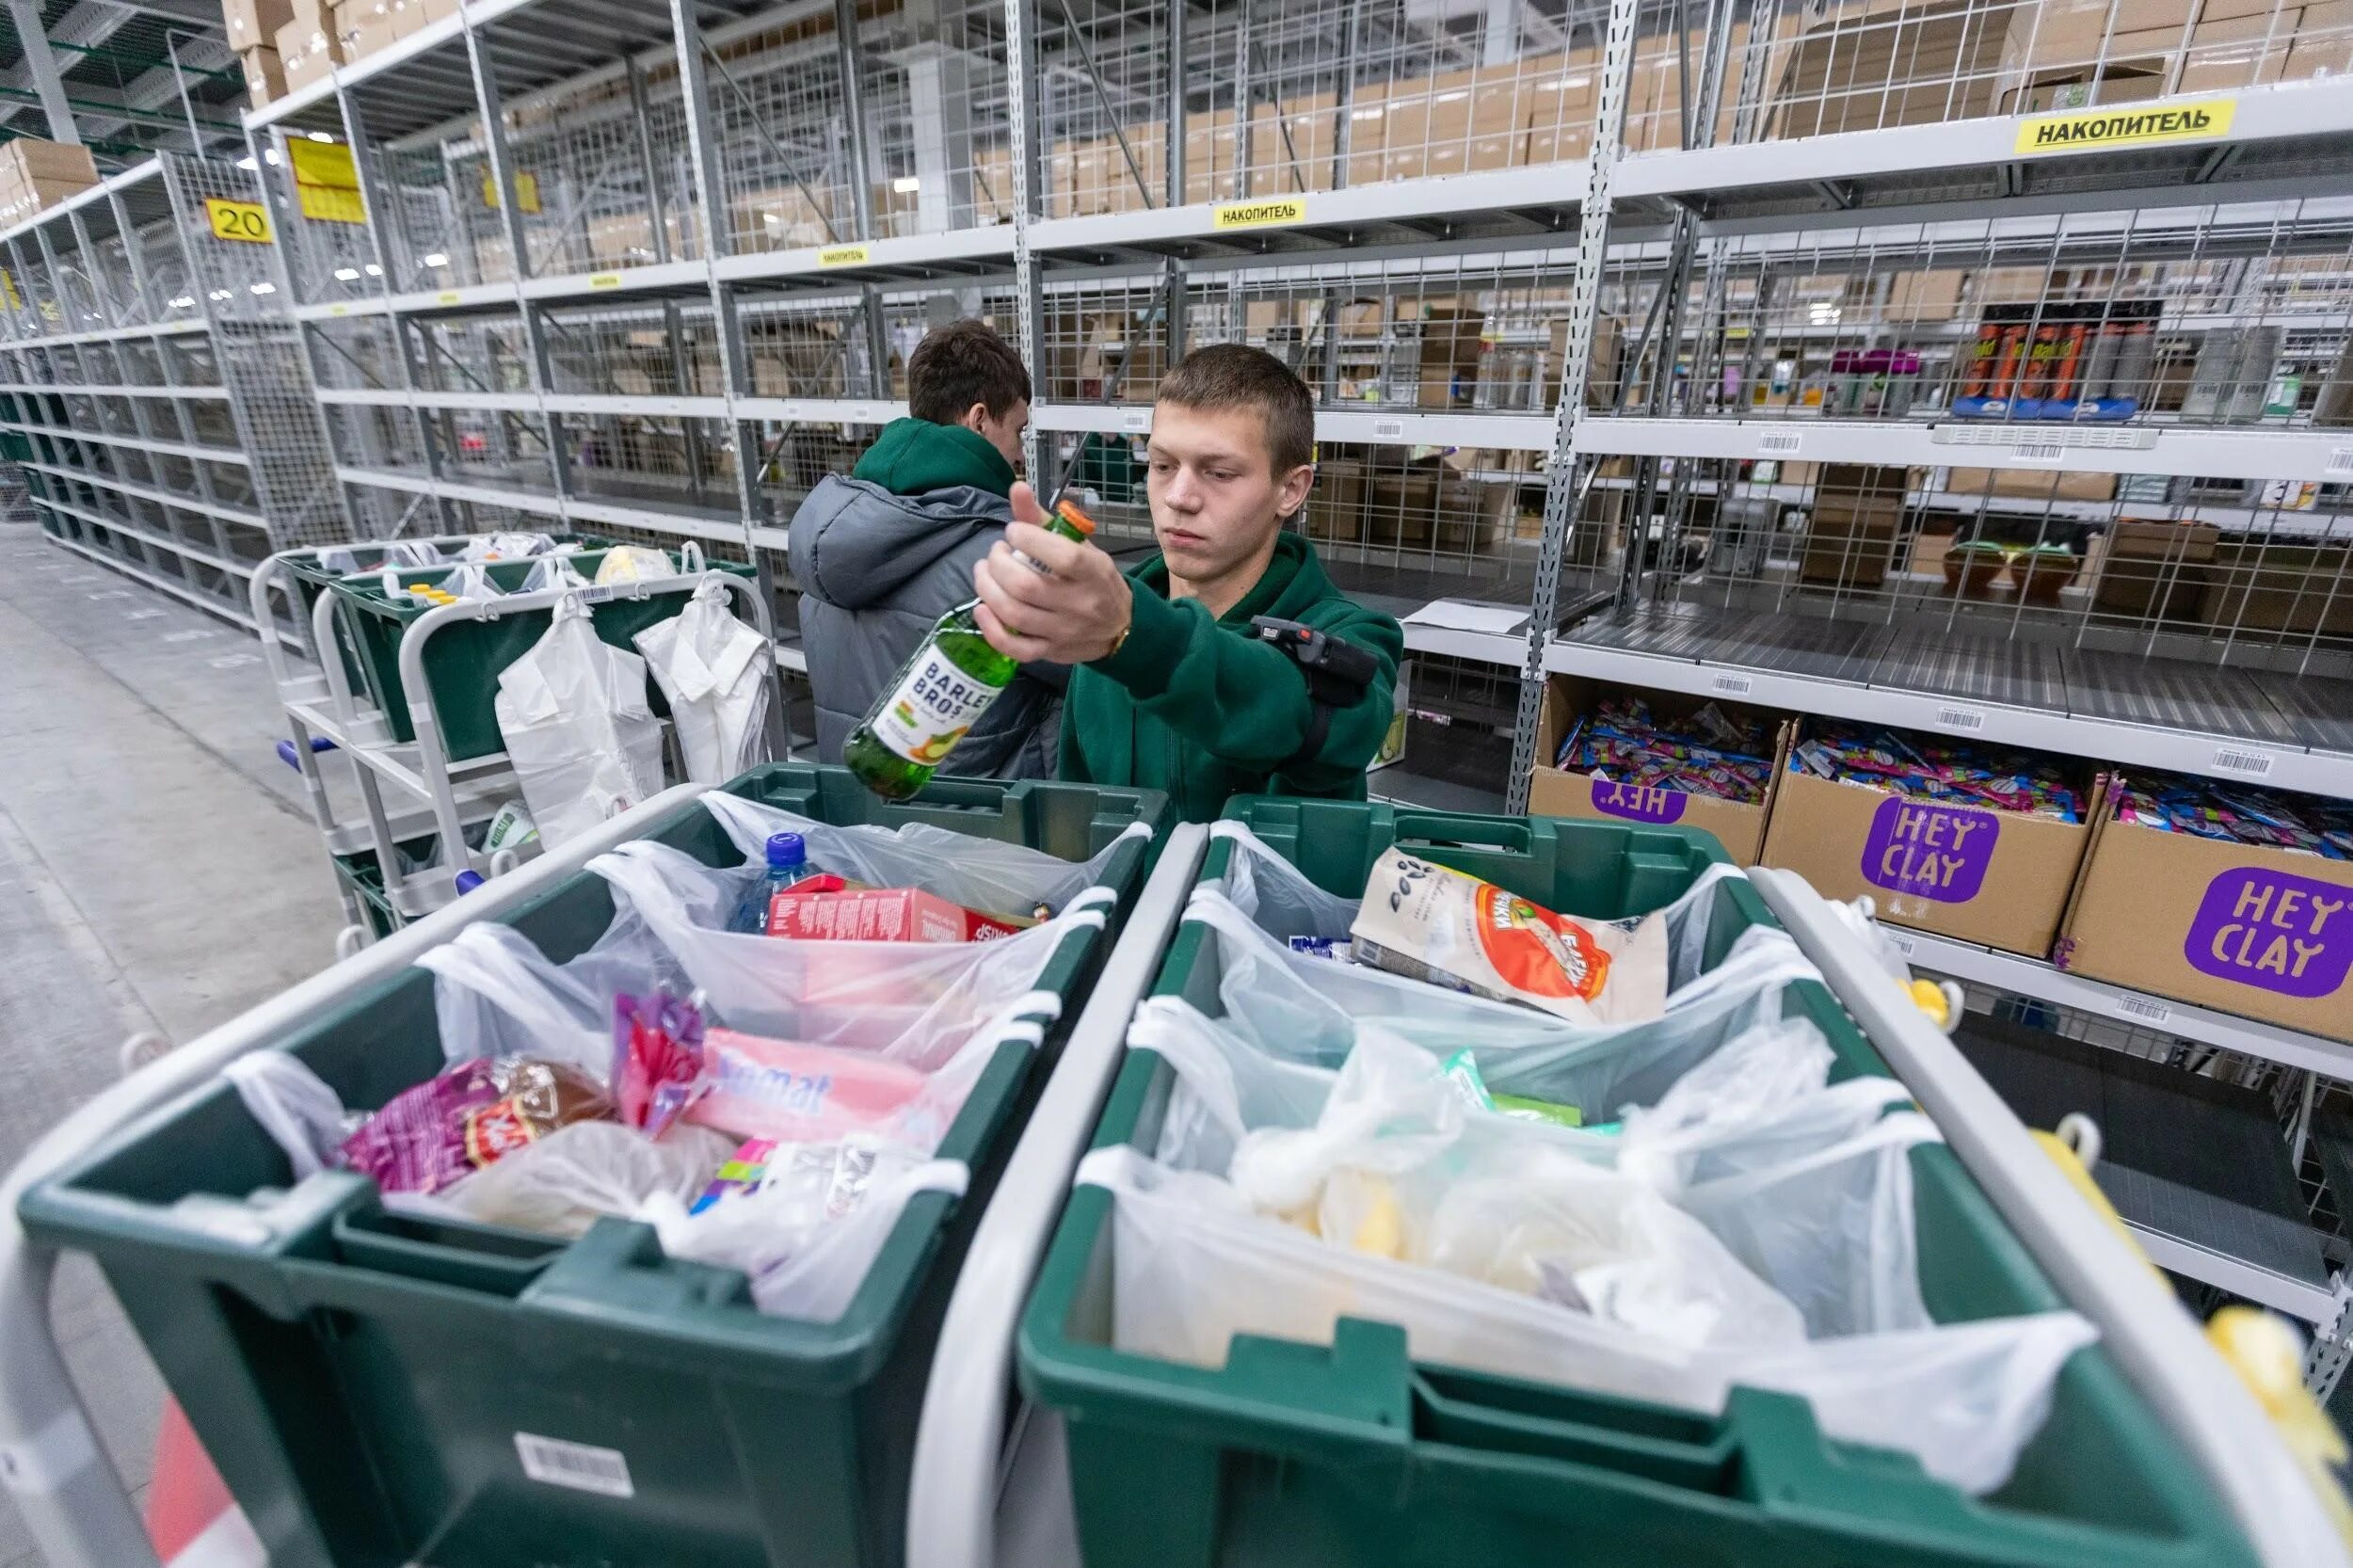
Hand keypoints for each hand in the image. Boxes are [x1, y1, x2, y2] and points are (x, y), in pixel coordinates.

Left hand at [972, 481, 1132, 663]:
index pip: (1061, 556)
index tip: (1013, 531)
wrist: (1121, 628)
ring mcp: (1063, 631)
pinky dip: (991, 630)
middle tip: (995, 553)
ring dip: (988, 589)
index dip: (1028, 539)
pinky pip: (1015, 648)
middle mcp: (1080, 604)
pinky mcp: (1050, 652)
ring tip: (985, 572)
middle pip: (1027, 586)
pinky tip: (982, 609)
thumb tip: (1016, 488)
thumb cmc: (1095, 580)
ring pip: (1015, 614)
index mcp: (1093, 572)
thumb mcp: (1080, 547)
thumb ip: (1044, 520)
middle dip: (998, 564)